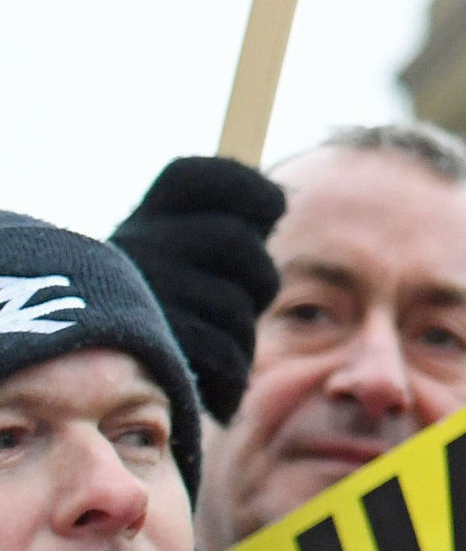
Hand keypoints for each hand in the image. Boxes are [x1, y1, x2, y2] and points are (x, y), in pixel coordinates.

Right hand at [111, 155, 286, 424]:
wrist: (99, 370)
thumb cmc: (172, 300)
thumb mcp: (188, 249)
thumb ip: (229, 223)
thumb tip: (281, 198)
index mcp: (149, 213)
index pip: (197, 175)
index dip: (250, 188)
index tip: (274, 210)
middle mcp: (136, 245)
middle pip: (235, 243)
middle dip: (262, 276)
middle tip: (255, 295)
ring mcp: (138, 294)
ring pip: (234, 306)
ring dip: (245, 330)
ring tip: (228, 338)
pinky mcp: (149, 348)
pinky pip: (222, 352)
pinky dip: (235, 367)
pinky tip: (227, 374)